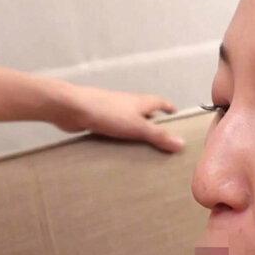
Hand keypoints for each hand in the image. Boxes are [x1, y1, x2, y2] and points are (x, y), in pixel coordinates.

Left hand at [51, 83, 185, 152]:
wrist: (72, 108)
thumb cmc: (108, 113)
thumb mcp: (138, 127)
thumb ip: (158, 136)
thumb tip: (182, 144)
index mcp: (141, 102)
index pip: (161, 102)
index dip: (170, 109)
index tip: (177, 120)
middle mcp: (129, 104)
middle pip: (147, 113)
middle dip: (155, 125)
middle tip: (163, 142)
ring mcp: (113, 111)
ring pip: (131, 122)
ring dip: (137, 133)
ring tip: (145, 152)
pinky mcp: (100, 120)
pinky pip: (116, 130)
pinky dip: (121, 138)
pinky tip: (121, 152)